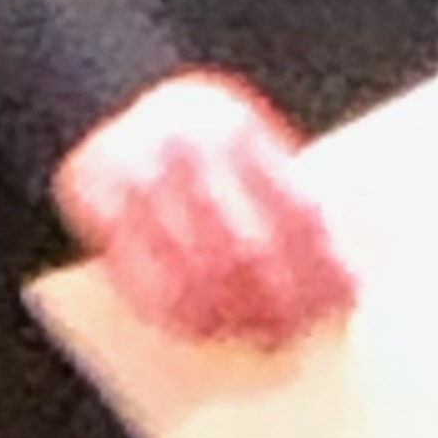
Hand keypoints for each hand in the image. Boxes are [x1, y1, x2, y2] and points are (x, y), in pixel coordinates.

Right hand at [51, 70, 356, 347]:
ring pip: (197, 273)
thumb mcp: (238, 134)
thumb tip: (336, 269)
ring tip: (259, 338)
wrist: (105, 100)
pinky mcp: (96, 203)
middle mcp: (188, 145)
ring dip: (233, 317)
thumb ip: (276, 183)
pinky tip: (206, 329)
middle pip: (248, 248)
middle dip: (280, 301)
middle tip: (297, 332)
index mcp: (236, 124)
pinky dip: (180, 315)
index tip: (341, 301)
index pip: (294, 208)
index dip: (321, 264)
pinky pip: (143, 279)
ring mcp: (138, 174)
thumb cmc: (192, 137)